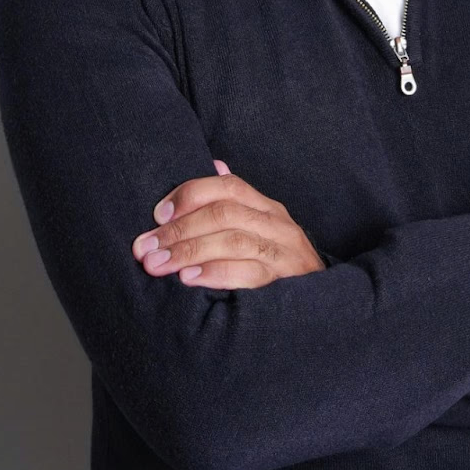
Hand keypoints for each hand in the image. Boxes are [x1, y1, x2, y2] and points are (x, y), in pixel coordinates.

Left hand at [131, 160, 326, 288]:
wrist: (323, 306)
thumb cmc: (278, 264)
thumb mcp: (259, 228)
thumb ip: (235, 202)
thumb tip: (215, 163)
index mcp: (265, 207)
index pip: (228, 186)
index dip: (190, 194)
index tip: (157, 215)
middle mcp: (277, 224)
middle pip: (224, 213)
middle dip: (179, 229)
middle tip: (145, 247)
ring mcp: (284, 252)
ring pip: (234, 240)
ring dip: (190, 250)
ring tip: (159, 263)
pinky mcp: (287, 281)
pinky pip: (249, 272)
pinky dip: (216, 273)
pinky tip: (189, 279)